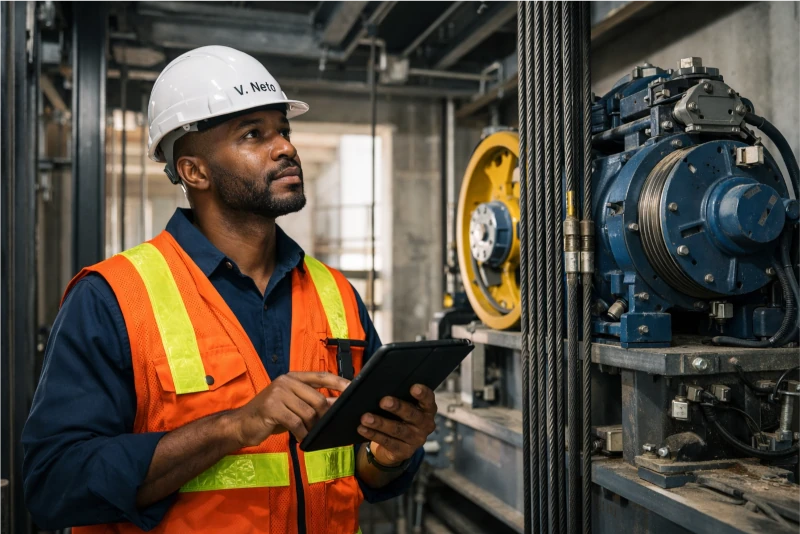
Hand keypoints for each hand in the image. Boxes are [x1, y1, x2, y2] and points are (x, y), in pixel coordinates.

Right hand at [232, 372, 349, 445]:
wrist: (242, 425)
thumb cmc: (271, 416)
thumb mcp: (294, 406)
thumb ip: (313, 402)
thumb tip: (339, 403)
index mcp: (293, 377)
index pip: (321, 376)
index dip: (338, 382)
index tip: (353, 388)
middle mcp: (286, 382)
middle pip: (317, 399)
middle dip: (323, 416)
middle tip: (321, 427)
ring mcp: (278, 393)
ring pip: (308, 412)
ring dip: (310, 427)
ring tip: (307, 433)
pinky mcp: (272, 408)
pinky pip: (296, 423)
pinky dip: (301, 433)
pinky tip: (301, 438)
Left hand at [357, 384, 436, 465]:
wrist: (397, 444)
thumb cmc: (398, 417)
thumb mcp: (402, 406)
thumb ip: (397, 395)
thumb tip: (377, 382)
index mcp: (427, 409)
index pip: (428, 400)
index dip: (422, 394)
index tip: (413, 387)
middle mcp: (425, 425)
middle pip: (412, 415)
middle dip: (397, 407)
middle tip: (383, 401)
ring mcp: (415, 440)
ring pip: (397, 430)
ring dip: (380, 423)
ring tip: (365, 417)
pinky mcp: (404, 452)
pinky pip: (387, 442)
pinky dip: (373, 435)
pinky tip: (362, 428)